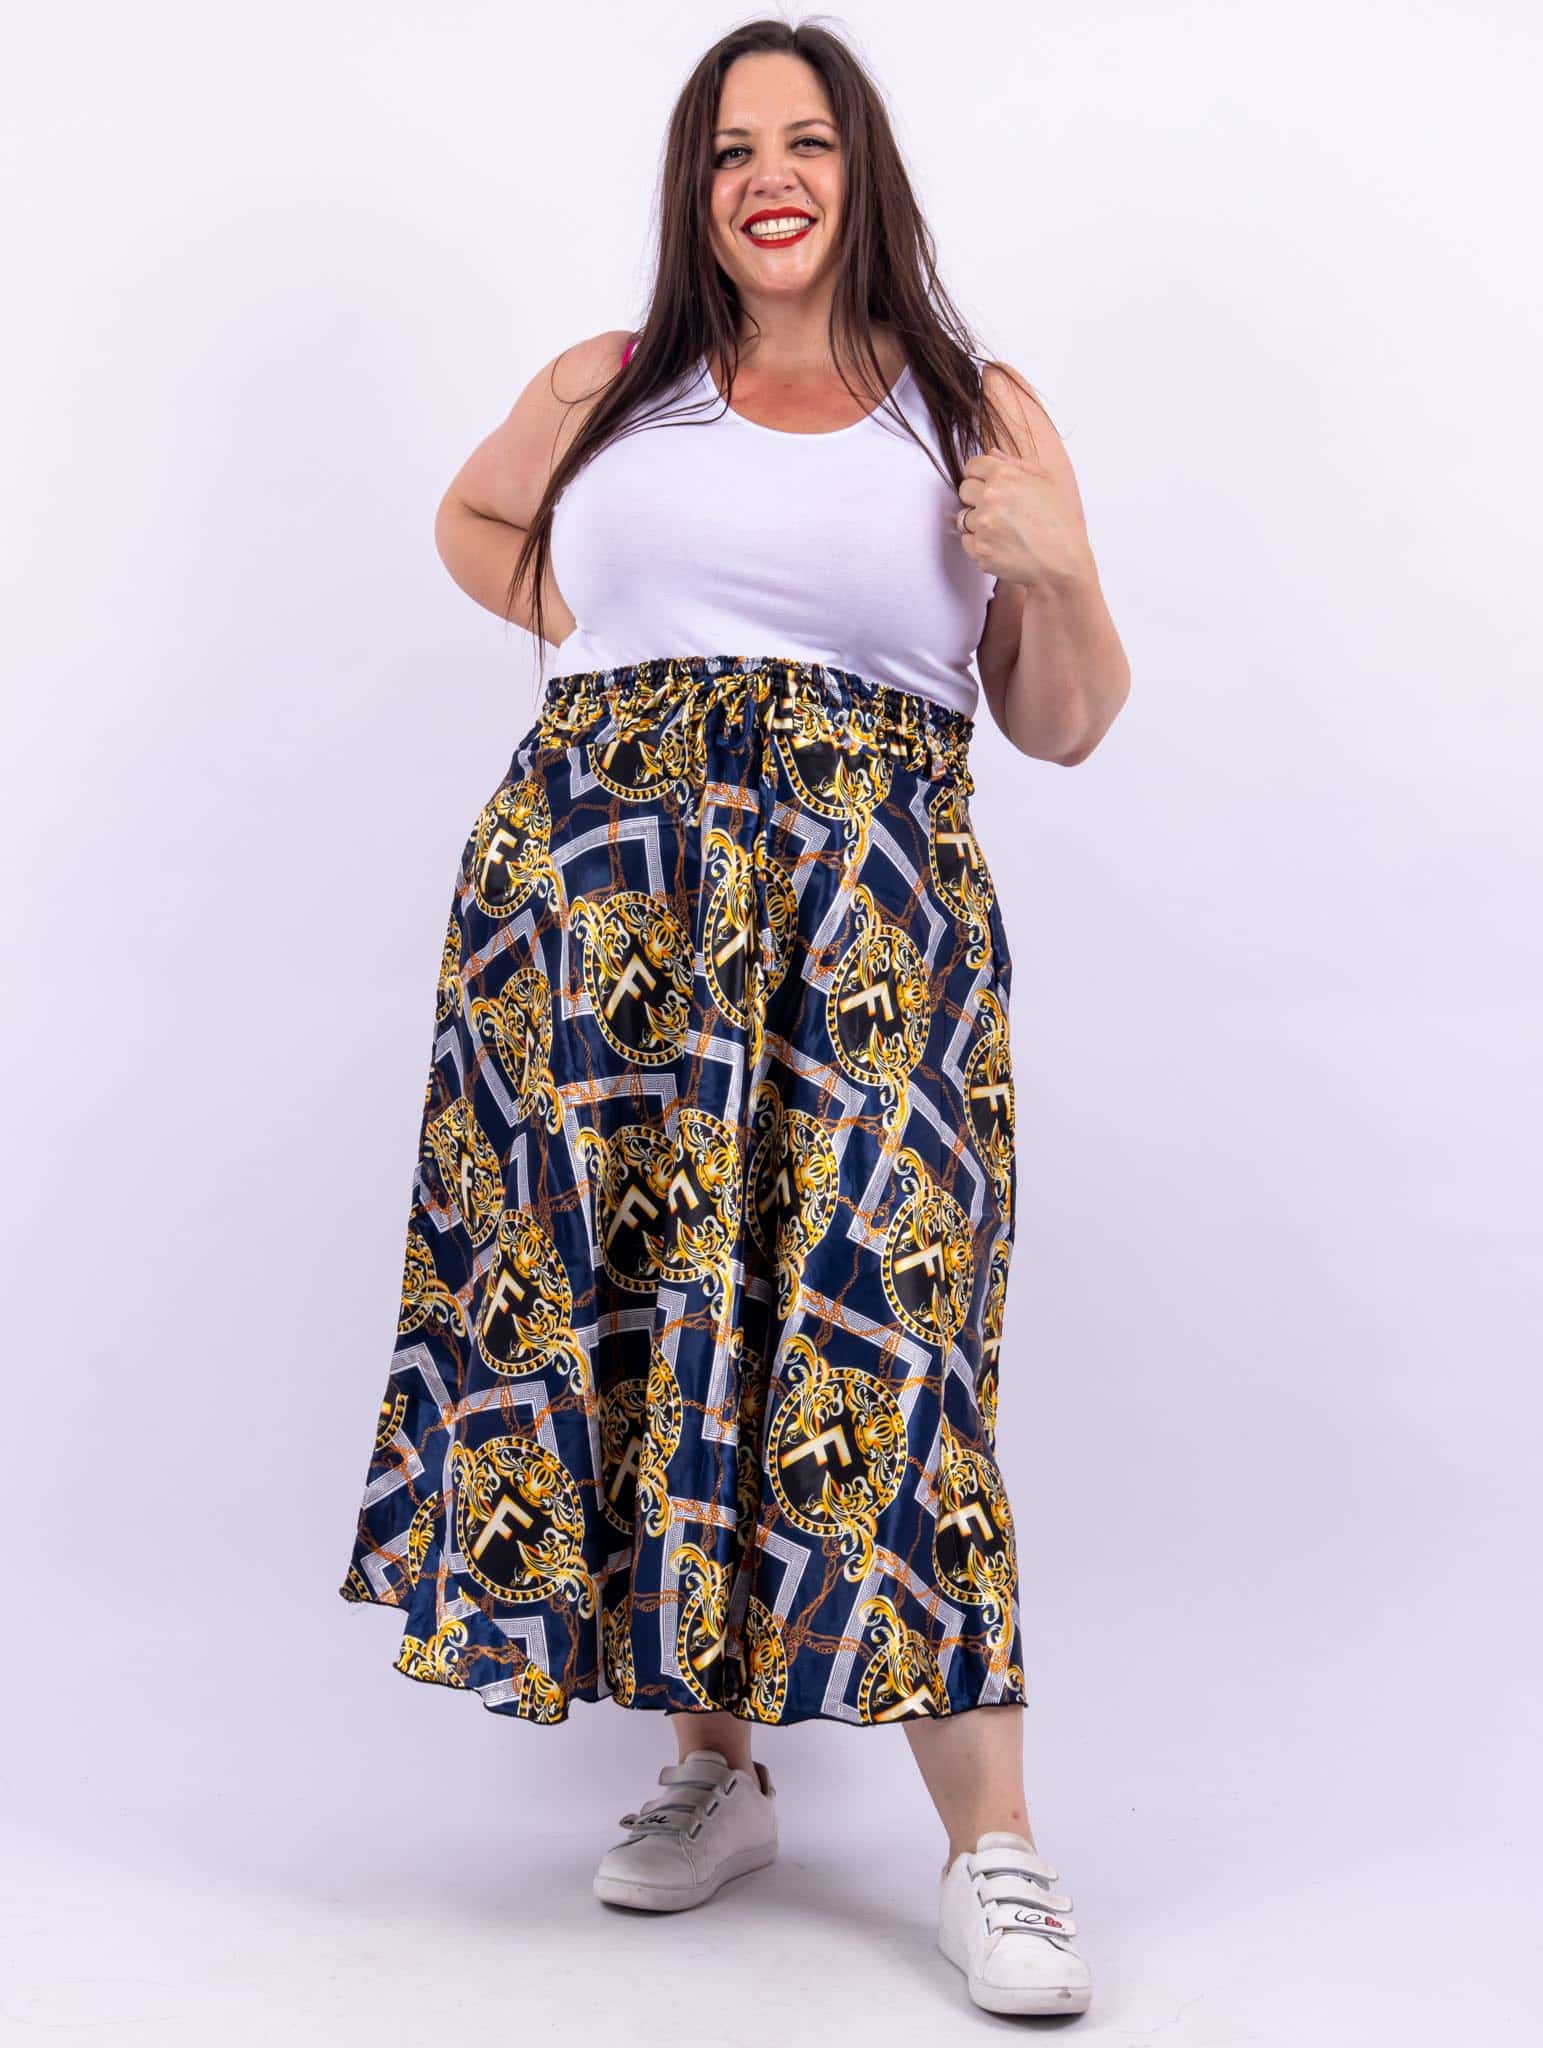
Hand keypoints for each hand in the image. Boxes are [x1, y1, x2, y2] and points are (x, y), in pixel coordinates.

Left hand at [953, 444, 1094, 590]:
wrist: (1063, 561)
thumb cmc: (1059, 521)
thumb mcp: (1046, 481)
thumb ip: (1015, 464)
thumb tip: (991, 453)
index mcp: (1005, 475)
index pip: (972, 466)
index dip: (979, 475)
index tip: (986, 484)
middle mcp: (990, 497)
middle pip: (964, 490)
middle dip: (977, 497)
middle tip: (999, 509)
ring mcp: (983, 525)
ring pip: (963, 517)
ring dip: (978, 522)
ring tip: (1003, 529)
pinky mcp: (980, 550)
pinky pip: (966, 541)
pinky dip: (979, 544)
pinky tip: (1001, 545)